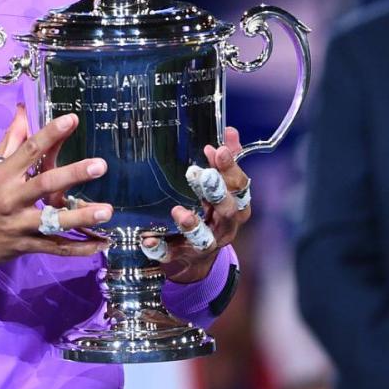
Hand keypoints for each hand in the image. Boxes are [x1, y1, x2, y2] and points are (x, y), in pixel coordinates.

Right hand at [0, 108, 112, 268]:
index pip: (28, 150)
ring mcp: (19, 224)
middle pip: (45, 184)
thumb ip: (10, 141)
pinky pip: (56, 248)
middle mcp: (11, 198)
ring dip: (81, 217)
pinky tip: (101, 243)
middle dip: (73, 174)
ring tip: (107, 210)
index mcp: (3, 175)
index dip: (50, 134)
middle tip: (99, 165)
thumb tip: (23, 111)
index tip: (72, 120)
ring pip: (53, 220)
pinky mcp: (25, 246)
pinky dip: (79, 248)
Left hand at [149, 127, 250, 283]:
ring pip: (204, 237)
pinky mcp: (183, 256)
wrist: (197, 253)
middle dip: (217, 193)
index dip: (231, 169)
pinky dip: (161, 248)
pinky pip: (172, 254)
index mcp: (235, 206)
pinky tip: (149, 240)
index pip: (240, 187)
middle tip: (205, 176)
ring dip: (192, 224)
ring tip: (178, 212)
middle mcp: (225, 227)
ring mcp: (206, 244)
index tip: (217, 150)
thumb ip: (225, 161)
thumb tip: (230, 131)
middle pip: (228, 211)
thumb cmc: (210, 210)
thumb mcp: (220, 186)